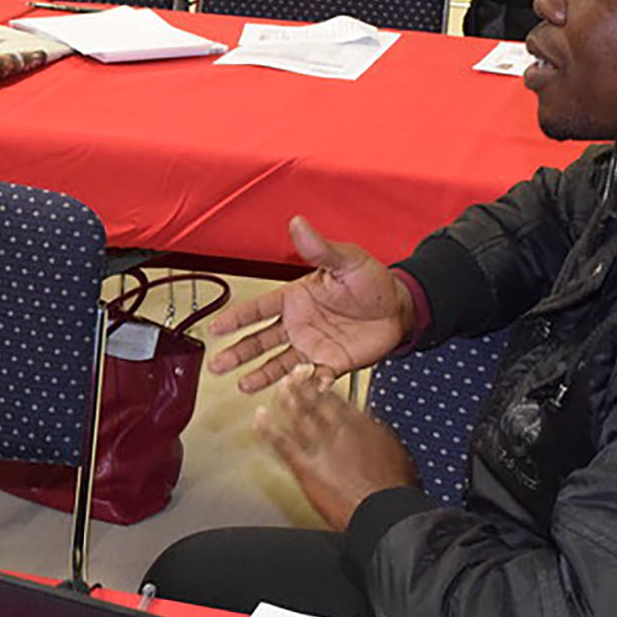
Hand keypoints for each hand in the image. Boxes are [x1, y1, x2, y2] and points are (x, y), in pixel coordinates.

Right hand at [208, 216, 414, 391]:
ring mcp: (312, 347)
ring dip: (261, 375)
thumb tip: (298, 223)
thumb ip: (320, 248)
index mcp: (296, 298)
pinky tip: (292, 393)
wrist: (400, 308)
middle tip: (217, 365)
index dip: (236, 318)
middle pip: (260, 341)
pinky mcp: (331, 364)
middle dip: (238, 353)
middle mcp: (298, 325)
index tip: (216, 327)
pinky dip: (304, 386)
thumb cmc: (372, 282)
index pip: (259, 309)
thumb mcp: (347, 260)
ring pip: (279, 363)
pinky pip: (313, 378)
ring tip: (243, 385)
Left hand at [254, 366, 420, 530]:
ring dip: (285, 400)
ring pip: (297, 417)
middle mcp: (338, 430)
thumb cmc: (394, 489)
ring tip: (277, 388)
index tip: (316, 378)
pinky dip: (267, 429)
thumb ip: (375, 435)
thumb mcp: (393, 451)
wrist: (384, 511)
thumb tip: (369, 427)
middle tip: (292, 374)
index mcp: (361, 424)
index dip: (323, 386)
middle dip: (302, 386)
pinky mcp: (305, 467)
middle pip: (314, 402)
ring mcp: (320, 447)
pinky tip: (259, 420)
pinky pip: (281, 444)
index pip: (336, 398)